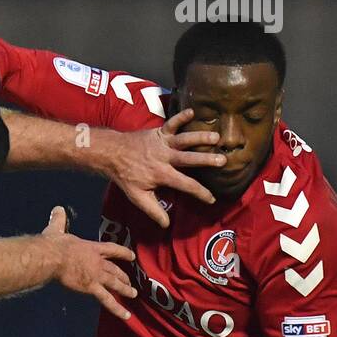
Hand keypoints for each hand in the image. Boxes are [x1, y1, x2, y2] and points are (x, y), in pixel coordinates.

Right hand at [42, 206, 135, 319]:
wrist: (53, 257)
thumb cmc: (54, 244)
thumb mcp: (57, 229)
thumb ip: (59, 220)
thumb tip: (57, 210)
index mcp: (91, 248)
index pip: (111, 249)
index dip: (122, 253)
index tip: (131, 257)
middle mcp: (98, 262)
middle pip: (114, 269)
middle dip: (123, 275)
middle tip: (130, 281)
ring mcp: (97, 275)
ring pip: (115, 283)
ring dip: (125, 289)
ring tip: (133, 294)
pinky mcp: (92, 287)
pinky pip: (108, 300)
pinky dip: (118, 308)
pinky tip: (127, 316)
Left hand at [105, 109, 226, 227]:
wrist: (113, 154)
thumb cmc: (127, 177)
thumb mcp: (137, 197)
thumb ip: (153, 210)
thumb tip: (166, 224)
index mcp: (161, 175)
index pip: (186, 185)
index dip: (200, 193)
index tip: (212, 199)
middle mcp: (164, 158)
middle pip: (189, 159)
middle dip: (207, 160)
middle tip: (223, 160)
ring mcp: (162, 143)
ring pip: (184, 139)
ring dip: (200, 137)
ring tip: (216, 137)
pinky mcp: (159, 132)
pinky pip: (172, 122)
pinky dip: (181, 116)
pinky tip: (193, 111)